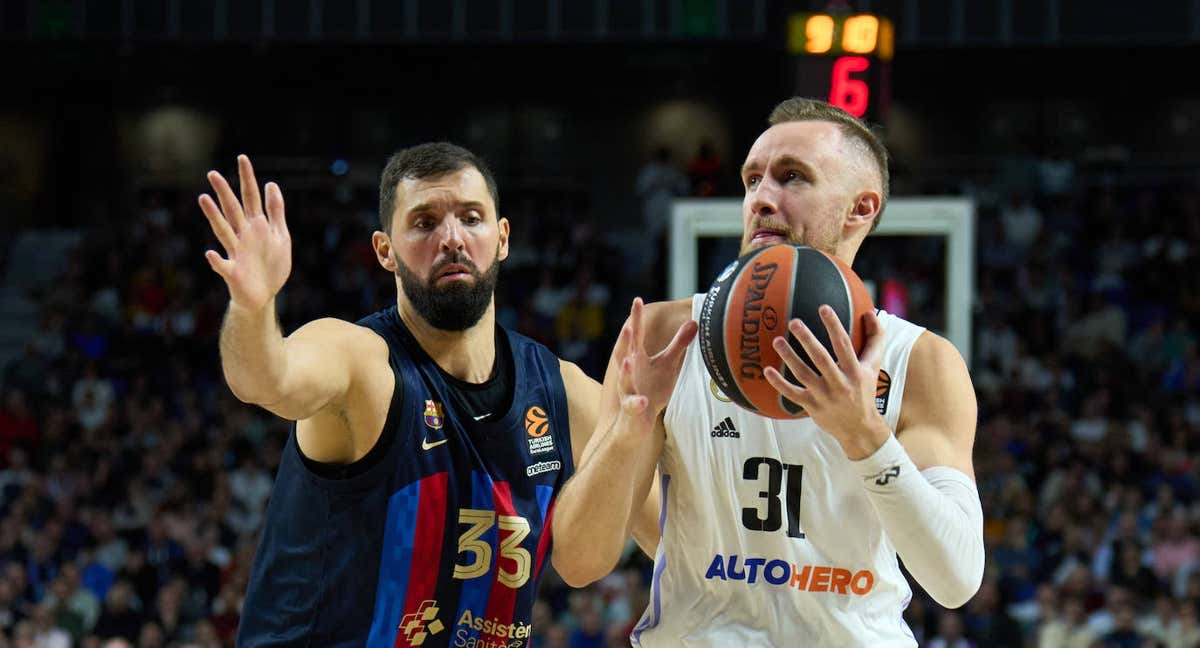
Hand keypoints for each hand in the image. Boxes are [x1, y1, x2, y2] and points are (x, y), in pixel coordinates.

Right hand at [198, 155, 291, 311]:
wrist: (264, 296)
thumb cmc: (271, 265)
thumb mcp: (280, 235)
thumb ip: (276, 211)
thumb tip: (271, 184)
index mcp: (255, 226)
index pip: (251, 198)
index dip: (248, 179)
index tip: (242, 158)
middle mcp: (242, 236)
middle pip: (233, 210)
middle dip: (225, 192)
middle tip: (213, 173)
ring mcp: (236, 253)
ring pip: (223, 231)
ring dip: (213, 216)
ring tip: (203, 199)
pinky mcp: (233, 273)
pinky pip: (222, 265)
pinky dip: (215, 260)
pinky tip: (209, 253)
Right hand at [614, 298, 696, 422]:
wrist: (636, 420)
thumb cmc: (651, 389)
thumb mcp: (667, 365)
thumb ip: (678, 344)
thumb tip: (694, 322)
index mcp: (638, 357)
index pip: (636, 335)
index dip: (636, 318)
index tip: (637, 300)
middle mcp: (629, 371)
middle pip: (625, 353)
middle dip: (626, 340)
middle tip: (628, 325)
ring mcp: (628, 390)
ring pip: (624, 379)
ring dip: (625, 370)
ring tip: (628, 360)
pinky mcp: (631, 409)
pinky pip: (633, 406)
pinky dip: (636, 403)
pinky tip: (642, 401)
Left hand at [764, 306, 888, 459]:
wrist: (859, 428)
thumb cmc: (865, 390)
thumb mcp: (873, 366)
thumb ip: (874, 338)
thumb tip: (870, 311)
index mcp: (855, 371)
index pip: (844, 344)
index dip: (834, 326)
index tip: (823, 308)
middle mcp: (839, 383)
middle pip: (821, 358)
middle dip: (807, 339)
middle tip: (794, 322)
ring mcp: (824, 396)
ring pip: (803, 374)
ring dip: (789, 357)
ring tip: (777, 340)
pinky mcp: (811, 406)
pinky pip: (792, 393)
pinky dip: (779, 383)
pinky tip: (767, 370)